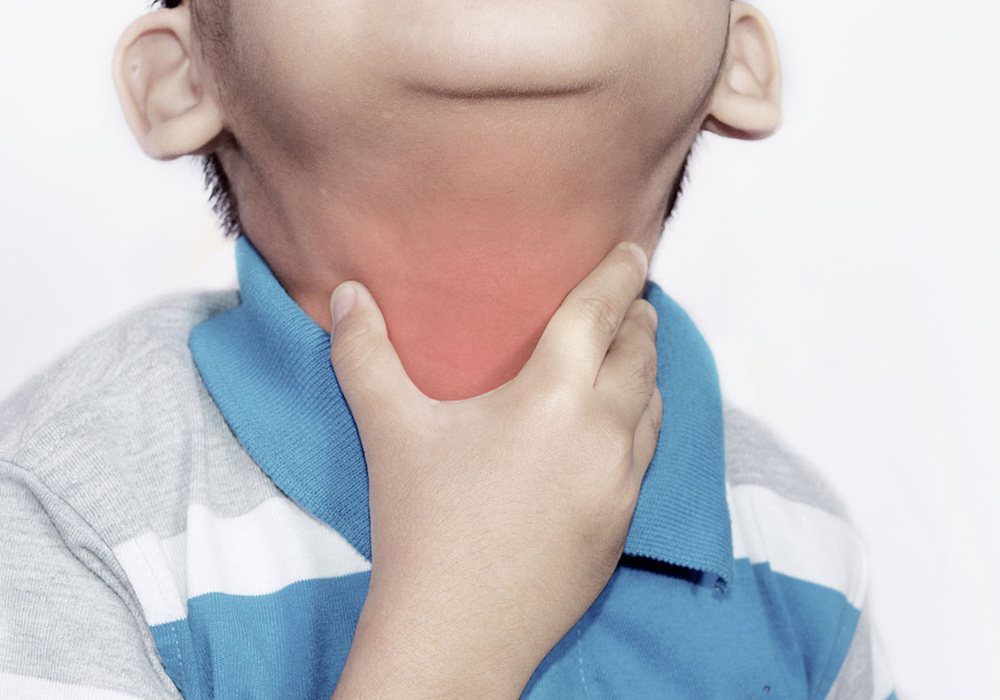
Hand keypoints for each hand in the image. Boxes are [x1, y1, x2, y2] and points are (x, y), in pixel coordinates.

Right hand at [328, 242, 661, 699]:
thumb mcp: (390, 430)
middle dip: (639, 319)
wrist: (455, 634)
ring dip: (647, 370)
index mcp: (552, 395)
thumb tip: (345, 294)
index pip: (599, 313)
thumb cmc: (421, 525)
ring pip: (653, 405)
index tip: (635, 250)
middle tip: (633, 299)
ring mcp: (620, 483)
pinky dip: (643, 423)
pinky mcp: (623, 525)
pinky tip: (623, 427)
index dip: (619, 274)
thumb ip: (365, 354)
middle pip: (639, 354)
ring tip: (633, 354)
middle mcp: (601, 431)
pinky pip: (647, 455)